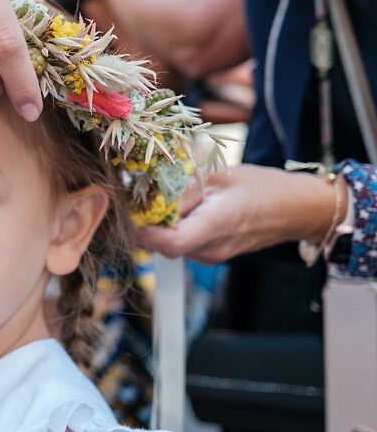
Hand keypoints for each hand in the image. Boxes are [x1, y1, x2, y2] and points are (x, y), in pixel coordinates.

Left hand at [137, 165, 338, 263]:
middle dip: (148, 221)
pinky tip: (185, 206)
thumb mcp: (220, 175)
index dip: (144, 228)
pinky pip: (183, 242)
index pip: (169, 243)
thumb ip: (183, 185)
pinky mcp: (210, 255)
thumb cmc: (262, 187)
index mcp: (216, 225)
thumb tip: (146, 189)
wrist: (296, 210)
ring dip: (162, 223)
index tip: (134, 207)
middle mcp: (210, 249)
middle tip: (144, 193)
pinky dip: (176, 226)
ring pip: (170, 243)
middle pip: (162, 244)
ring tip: (170, 196)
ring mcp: (210, 256)